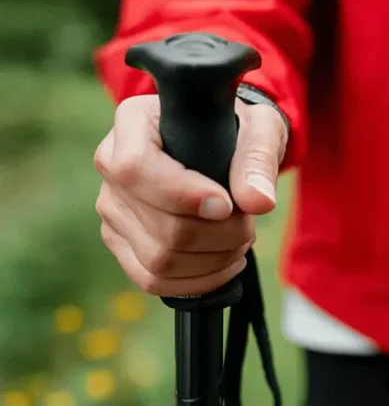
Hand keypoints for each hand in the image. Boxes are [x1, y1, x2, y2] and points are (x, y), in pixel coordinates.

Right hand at [94, 94, 287, 295]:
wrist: (225, 144)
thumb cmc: (238, 129)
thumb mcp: (259, 128)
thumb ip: (259, 159)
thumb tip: (258, 202)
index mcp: (134, 123)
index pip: (135, 168)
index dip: (182, 195)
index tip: (226, 205)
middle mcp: (112, 165)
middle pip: (159, 224)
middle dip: (218, 234)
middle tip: (247, 222)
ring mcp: (113, 207)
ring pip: (159, 259)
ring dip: (214, 260)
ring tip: (240, 239)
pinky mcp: (121, 240)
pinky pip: (152, 279)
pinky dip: (198, 281)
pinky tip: (226, 263)